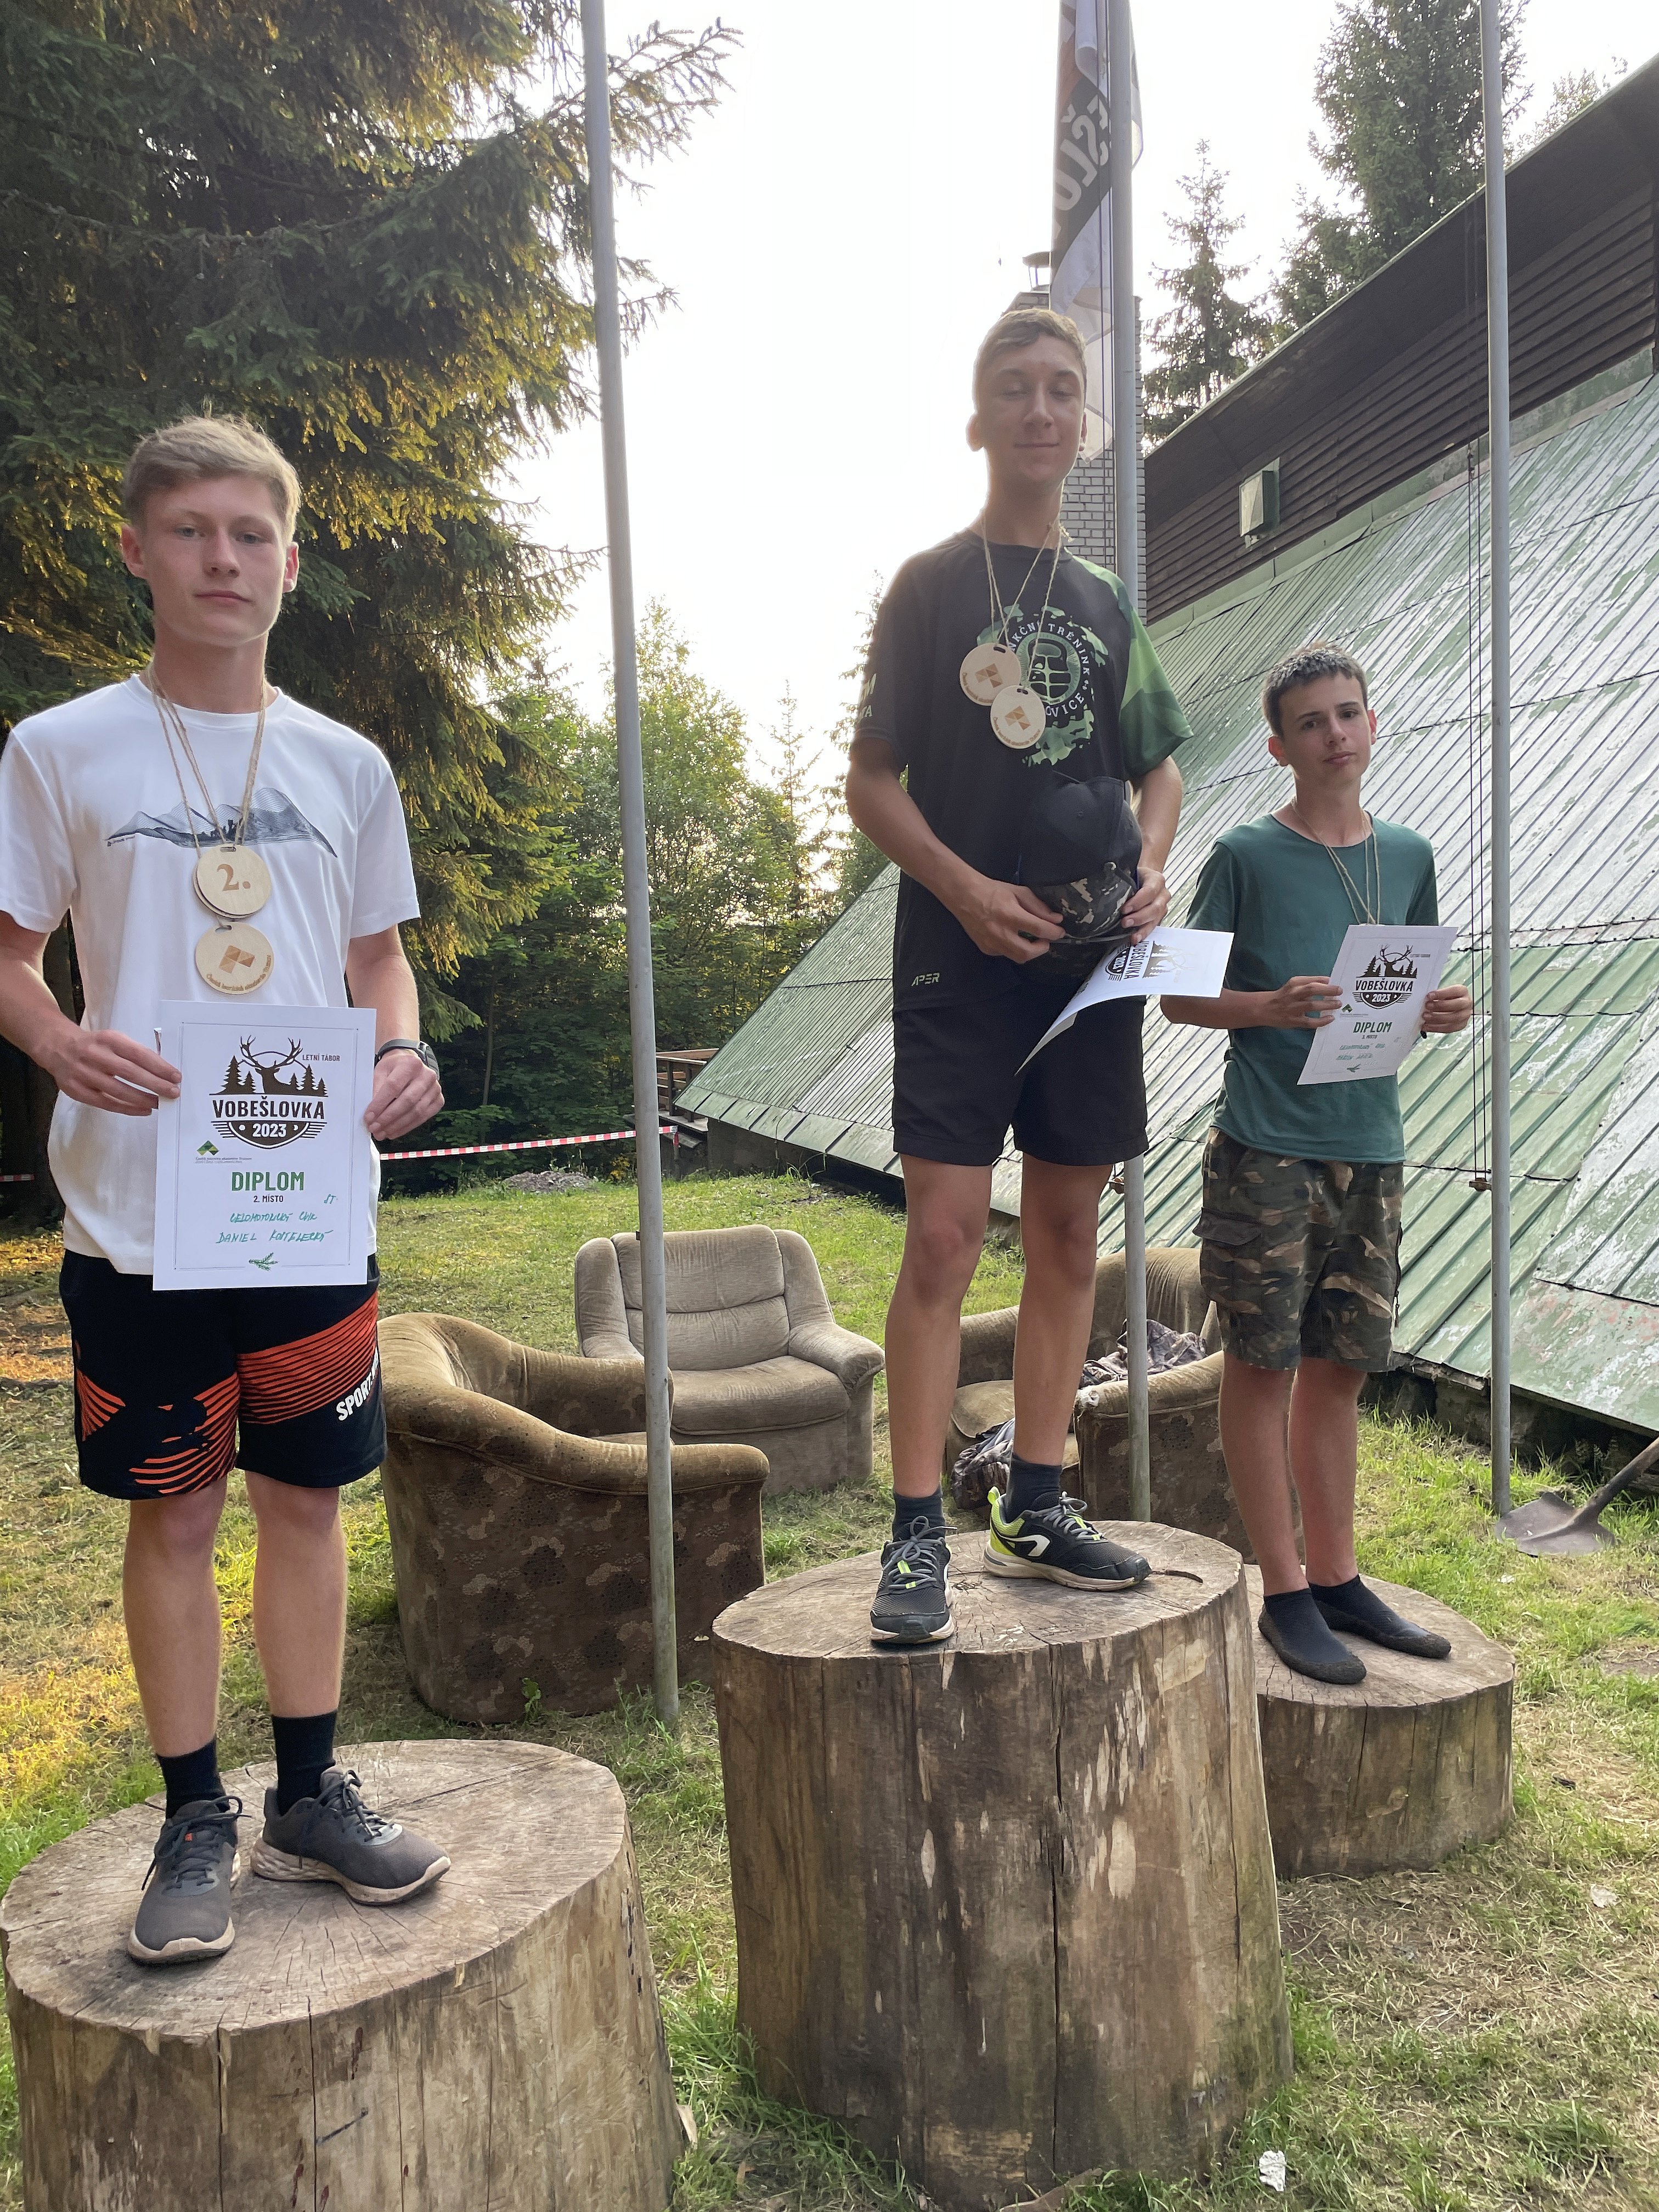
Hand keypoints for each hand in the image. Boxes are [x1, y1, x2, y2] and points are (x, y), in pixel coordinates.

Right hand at [40, 1027, 179, 1115]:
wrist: (57, 1046)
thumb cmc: (94, 1045)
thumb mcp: (113, 1040)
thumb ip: (133, 1053)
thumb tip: (162, 1071)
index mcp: (108, 1039)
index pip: (138, 1054)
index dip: (158, 1066)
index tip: (175, 1076)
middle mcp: (95, 1055)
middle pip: (129, 1072)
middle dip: (154, 1084)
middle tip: (173, 1092)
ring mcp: (83, 1073)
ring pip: (117, 1090)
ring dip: (142, 1098)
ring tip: (160, 1103)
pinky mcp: (76, 1089)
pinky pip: (105, 1103)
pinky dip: (126, 1108)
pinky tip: (143, 1110)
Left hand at [365, 1048, 442, 1141]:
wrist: (411, 1065)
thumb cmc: (394, 1068)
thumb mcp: (381, 1072)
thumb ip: (375, 1090)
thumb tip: (372, 1114)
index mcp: (410, 1063)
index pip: (393, 1086)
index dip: (380, 1104)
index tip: (369, 1117)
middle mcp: (427, 1075)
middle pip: (407, 1101)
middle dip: (389, 1117)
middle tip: (375, 1128)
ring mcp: (435, 1089)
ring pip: (416, 1112)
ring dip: (397, 1125)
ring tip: (382, 1133)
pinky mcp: (439, 1100)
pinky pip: (423, 1118)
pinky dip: (407, 1127)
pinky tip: (394, 1131)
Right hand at [955, 876, 1062, 962]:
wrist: (964, 896)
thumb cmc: (993, 891)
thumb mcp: (1018, 892)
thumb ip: (1038, 907)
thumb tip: (1056, 919)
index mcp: (1010, 914)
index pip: (1039, 929)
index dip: (1054, 932)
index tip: (1059, 932)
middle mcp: (1000, 932)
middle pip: (1028, 952)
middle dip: (1043, 948)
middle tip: (1045, 940)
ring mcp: (991, 943)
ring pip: (1018, 958)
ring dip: (1030, 951)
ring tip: (1032, 941)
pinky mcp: (985, 948)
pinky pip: (1006, 954)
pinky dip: (1014, 949)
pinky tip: (1013, 939)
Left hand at [1118, 865, 1167, 944]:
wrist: (1145, 878)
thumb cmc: (1137, 876)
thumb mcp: (1132, 873)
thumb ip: (1124, 879)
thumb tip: (1107, 887)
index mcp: (1156, 880)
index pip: (1149, 891)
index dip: (1137, 902)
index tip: (1124, 909)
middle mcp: (1162, 894)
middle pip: (1154, 908)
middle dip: (1139, 917)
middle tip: (1125, 922)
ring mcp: (1162, 907)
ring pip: (1155, 920)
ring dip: (1142, 929)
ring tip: (1132, 936)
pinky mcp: (1159, 917)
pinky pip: (1152, 926)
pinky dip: (1144, 933)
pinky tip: (1136, 938)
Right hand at [1267, 976, 1341, 1028]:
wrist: (1264, 1009)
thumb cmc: (1283, 996)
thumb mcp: (1293, 984)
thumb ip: (1309, 981)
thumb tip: (1328, 981)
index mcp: (1293, 984)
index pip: (1311, 981)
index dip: (1325, 982)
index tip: (1336, 984)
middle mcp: (1293, 995)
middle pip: (1312, 990)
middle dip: (1328, 991)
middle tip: (1340, 992)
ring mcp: (1293, 1009)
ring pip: (1312, 1005)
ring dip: (1327, 1005)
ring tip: (1338, 1004)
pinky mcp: (1293, 1021)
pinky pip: (1309, 1022)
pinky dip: (1321, 1021)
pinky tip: (1330, 1018)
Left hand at [1421, 984, 1472, 1034]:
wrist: (1452, 1007)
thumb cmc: (1446, 998)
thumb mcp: (1441, 993)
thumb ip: (1436, 995)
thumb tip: (1424, 999)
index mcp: (1462, 991)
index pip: (1455, 991)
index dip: (1442, 993)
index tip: (1430, 996)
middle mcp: (1466, 1003)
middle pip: (1456, 1005)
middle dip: (1440, 1006)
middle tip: (1427, 1006)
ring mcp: (1465, 1015)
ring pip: (1453, 1018)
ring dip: (1437, 1018)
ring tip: (1425, 1017)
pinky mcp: (1460, 1025)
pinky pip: (1449, 1028)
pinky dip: (1436, 1028)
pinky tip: (1427, 1026)